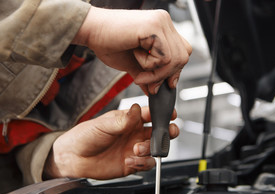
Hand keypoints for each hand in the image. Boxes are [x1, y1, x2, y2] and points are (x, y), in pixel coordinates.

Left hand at [43, 104, 178, 179]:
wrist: (73, 158)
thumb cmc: (85, 136)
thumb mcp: (103, 125)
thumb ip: (122, 120)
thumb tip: (136, 110)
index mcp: (130, 120)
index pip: (151, 114)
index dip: (162, 113)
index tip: (170, 114)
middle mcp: (135, 134)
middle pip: (159, 132)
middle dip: (167, 132)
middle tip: (167, 132)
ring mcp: (134, 149)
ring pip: (155, 149)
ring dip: (150, 149)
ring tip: (136, 149)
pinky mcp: (132, 164)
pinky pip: (146, 164)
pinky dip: (142, 163)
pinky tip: (129, 160)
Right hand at [72, 7, 191, 93]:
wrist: (90, 31)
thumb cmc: (108, 43)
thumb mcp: (133, 65)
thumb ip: (148, 76)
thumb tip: (155, 91)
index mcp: (162, 27)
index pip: (182, 52)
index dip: (174, 71)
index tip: (160, 84)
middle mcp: (164, 22)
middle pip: (183, 56)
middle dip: (166, 75)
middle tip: (146, 82)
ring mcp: (160, 22)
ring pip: (175, 58)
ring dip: (156, 73)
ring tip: (139, 72)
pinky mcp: (153, 26)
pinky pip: (163, 56)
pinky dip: (150, 65)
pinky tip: (135, 56)